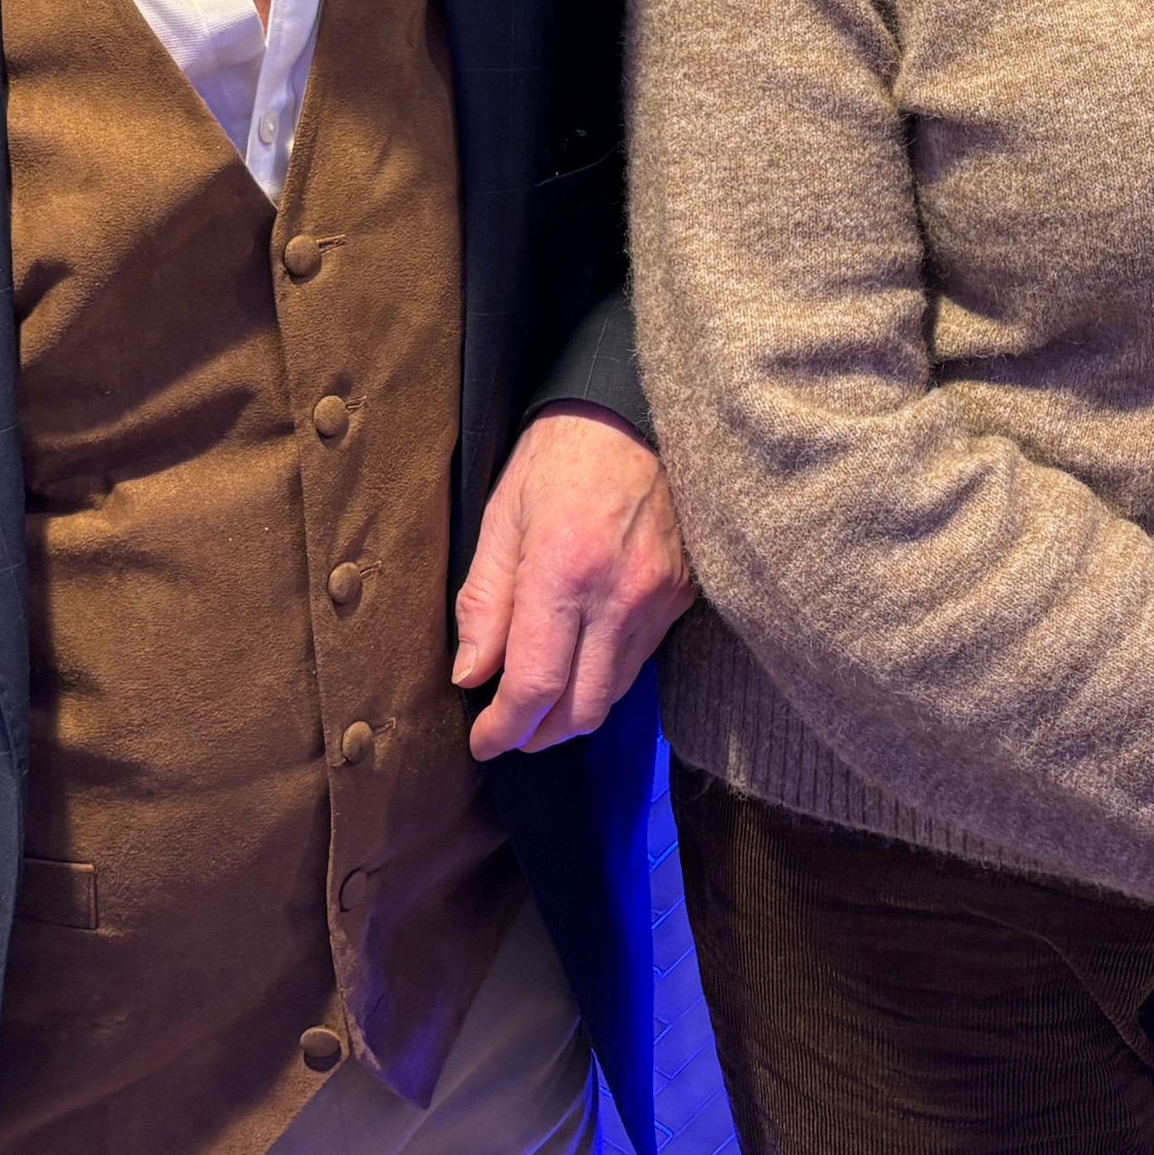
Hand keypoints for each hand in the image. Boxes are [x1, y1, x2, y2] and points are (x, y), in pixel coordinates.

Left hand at [451, 405, 695, 758]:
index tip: (482, 741)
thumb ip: (484, 601)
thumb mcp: (501, 516)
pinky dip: (604, 678)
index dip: (504, 729)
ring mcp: (659, 600)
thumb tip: (472, 676)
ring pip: (613, 694)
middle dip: (537, 736)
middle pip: (581, 711)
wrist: (637, 413)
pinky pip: (639, 661)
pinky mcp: (682, 597)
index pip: (535, 686)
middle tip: (508, 731)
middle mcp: (619, 596)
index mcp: (564, 572)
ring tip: (540, 704)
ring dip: (572, 714)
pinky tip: (580, 662)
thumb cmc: (558, 457)